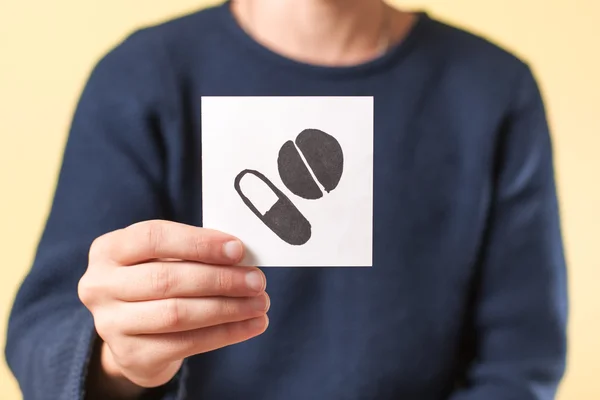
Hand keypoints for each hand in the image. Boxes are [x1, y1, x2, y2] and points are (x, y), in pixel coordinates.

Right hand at [78, 220, 268, 397]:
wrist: (134, 333)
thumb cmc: (157, 281)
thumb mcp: (164, 257)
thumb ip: (194, 251)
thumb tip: (241, 253)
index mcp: (109, 249)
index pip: (153, 237)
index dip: (198, 243)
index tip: (238, 250)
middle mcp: (101, 285)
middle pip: (167, 279)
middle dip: (220, 279)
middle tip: (257, 280)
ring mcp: (111, 324)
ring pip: (177, 314)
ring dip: (227, 308)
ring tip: (260, 303)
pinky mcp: (132, 355)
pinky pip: (186, 343)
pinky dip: (225, 333)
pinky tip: (251, 325)